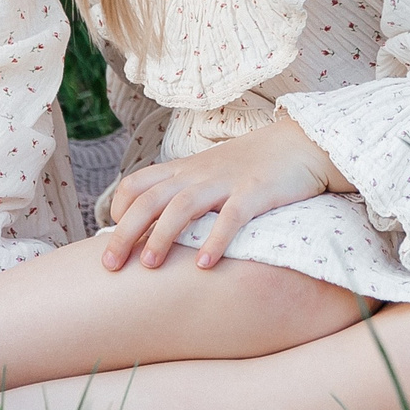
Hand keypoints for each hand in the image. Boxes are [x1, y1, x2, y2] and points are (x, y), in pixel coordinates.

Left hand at [100, 116, 347, 271]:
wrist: (300, 143)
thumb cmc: (251, 165)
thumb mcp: (209, 172)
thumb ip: (183, 191)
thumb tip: (155, 224)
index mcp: (183, 169)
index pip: (135, 184)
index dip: (118, 210)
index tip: (112, 236)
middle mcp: (197, 174)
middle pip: (149, 200)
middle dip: (125, 232)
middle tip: (110, 265)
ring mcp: (226, 182)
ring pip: (183, 206)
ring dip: (162, 236)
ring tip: (149, 266)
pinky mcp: (255, 192)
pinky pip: (231, 217)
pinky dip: (215, 240)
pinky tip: (204, 265)